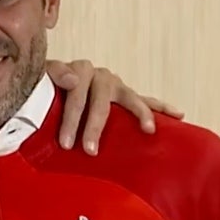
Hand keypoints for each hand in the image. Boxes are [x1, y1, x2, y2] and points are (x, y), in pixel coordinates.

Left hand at [45, 59, 183, 155]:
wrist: (45, 87)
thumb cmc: (42, 89)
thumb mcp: (39, 82)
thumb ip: (51, 75)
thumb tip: (72, 79)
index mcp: (75, 69)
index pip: (75, 93)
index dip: (70, 119)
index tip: (65, 143)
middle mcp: (96, 73)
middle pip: (99, 100)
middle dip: (94, 126)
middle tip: (89, 151)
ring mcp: (113, 83)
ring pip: (128, 98)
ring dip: (139, 113)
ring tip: (148, 129)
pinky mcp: (124, 93)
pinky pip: (145, 99)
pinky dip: (160, 107)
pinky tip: (179, 115)